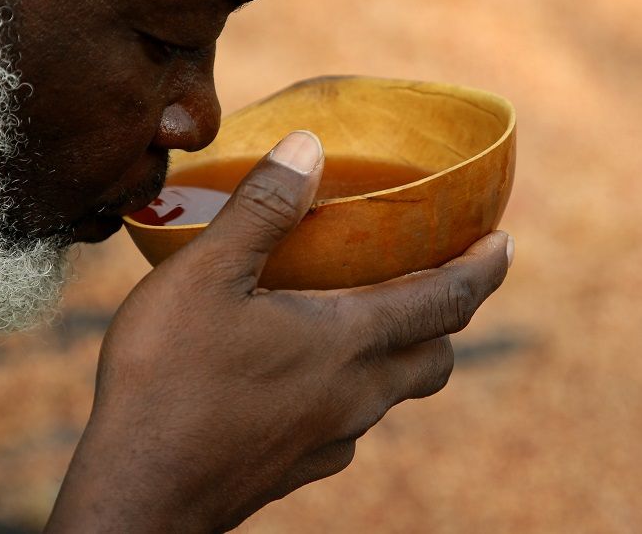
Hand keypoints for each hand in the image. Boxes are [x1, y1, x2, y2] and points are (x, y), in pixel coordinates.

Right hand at [47, 131, 511, 532]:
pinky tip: (312, 375)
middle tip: (441, 275)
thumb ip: (263, 209)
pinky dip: (358, 387)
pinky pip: (354, 421)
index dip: (484, 269)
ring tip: (376, 315)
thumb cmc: (167, 380)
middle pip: (436, 353)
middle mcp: (356, 393)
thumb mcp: (205, 274)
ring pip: (397, 390)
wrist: (139, 494)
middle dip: (451, 313)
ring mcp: (332, 437)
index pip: (447, 301)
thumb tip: (309, 146)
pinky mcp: (301, 466)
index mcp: (347, 340)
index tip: (503, 242)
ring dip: (405, 350)